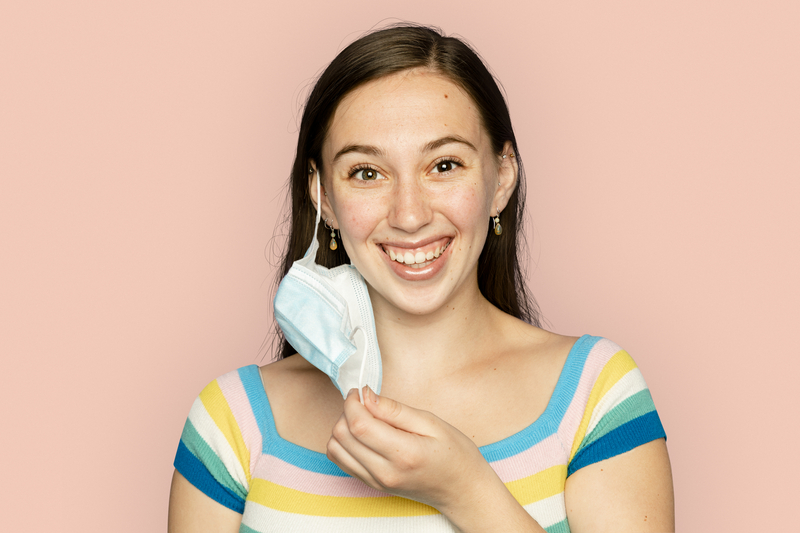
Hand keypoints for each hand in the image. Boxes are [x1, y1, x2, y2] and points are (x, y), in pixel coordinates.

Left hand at [325, 386, 491, 510]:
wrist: (462, 490)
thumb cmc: (455, 454)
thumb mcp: (431, 422)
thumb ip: (395, 409)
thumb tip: (366, 395)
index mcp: (404, 453)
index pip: (359, 425)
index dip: (352, 402)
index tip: (360, 390)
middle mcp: (385, 472)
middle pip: (342, 436)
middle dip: (347, 412)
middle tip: (366, 402)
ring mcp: (376, 482)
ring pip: (335, 449)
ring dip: (343, 428)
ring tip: (365, 418)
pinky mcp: (372, 486)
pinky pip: (341, 461)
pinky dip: (344, 443)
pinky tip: (363, 434)